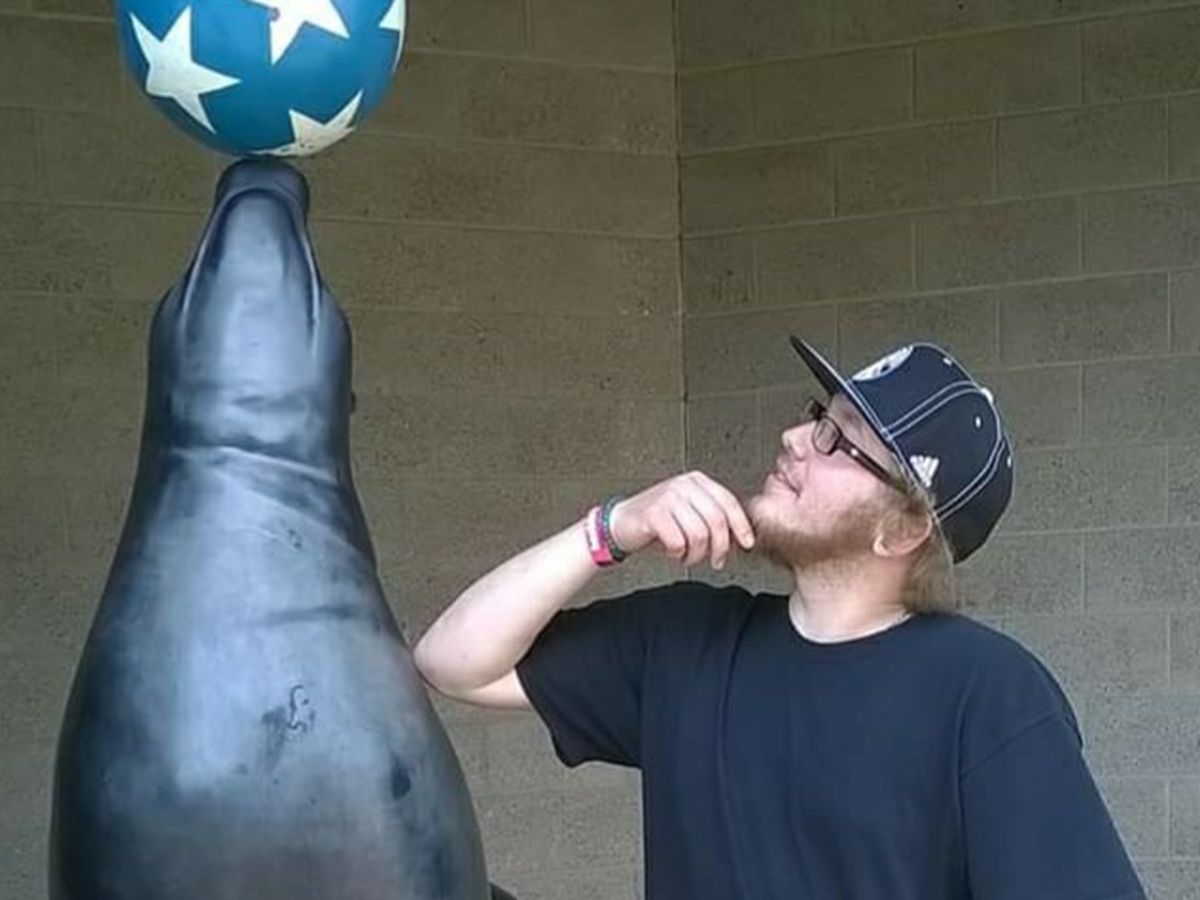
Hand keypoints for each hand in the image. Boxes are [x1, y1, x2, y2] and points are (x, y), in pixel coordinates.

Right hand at [608, 471, 755, 568]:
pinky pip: (678, 542)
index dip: (741, 526)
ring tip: (687, 557)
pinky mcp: (654, 513)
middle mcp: (684, 485)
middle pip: (717, 520)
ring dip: (696, 555)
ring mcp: (668, 497)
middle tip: (716, 561)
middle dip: (720, 547)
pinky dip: (677, 553)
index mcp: (697, 481)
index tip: (746, 543)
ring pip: (699, 534)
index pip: (728, 502)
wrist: (619, 524)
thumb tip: (741, 535)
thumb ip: (713, 518)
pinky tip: (671, 551)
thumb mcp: (690, 514)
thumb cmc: (657, 523)